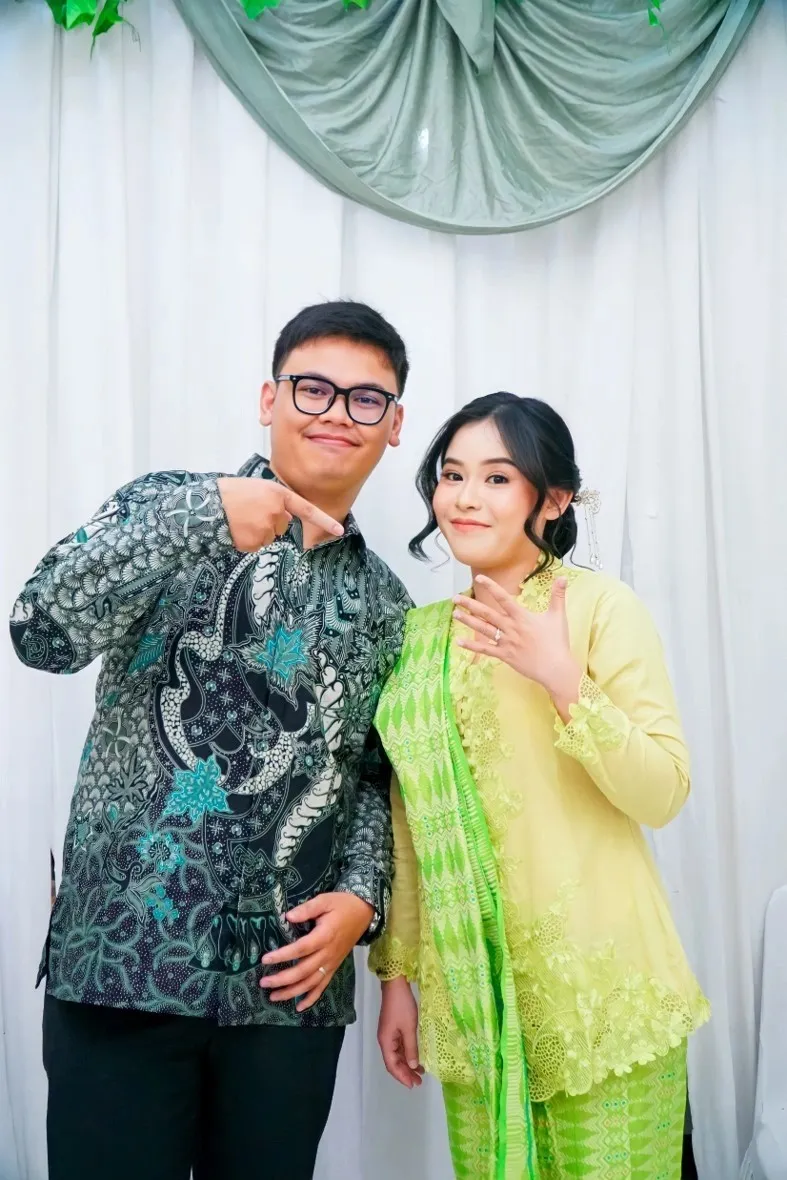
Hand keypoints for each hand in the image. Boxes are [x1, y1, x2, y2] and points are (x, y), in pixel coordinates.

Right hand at [217, 477, 342, 552]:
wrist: (207, 506)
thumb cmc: (230, 493)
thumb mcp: (257, 488)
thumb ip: (275, 500)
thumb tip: (285, 518)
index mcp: (278, 495)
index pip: (307, 510)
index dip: (324, 521)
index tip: (339, 530)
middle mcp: (276, 512)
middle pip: (282, 526)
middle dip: (270, 523)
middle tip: (249, 513)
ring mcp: (265, 529)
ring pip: (269, 537)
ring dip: (257, 532)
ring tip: (240, 520)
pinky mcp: (254, 543)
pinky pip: (256, 546)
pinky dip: (248, 541)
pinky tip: (236, 530)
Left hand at [259, 893, 373, 1011]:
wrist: (364, 911)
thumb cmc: (342, 904)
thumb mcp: (324, 900)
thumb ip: (306, 909)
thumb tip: (287, 916)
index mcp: (324, 936)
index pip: (300, 949)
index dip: (282, 955)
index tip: (265, 959)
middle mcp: (328, 954)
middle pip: (303, 971)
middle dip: (282, 979)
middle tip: (264, 982)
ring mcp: (332, 963)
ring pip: (311, 983)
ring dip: (292, 992)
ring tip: (273, 996)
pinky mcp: (334, 967)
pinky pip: (323, 986)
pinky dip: (311, 998)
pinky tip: (299, 1007)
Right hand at [378, 976, 422, 1087]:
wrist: (395, 984)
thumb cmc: (402, 1006)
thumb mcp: (409, 1028)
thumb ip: (411, 1048)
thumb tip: (413, 1065)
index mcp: (386, 1041)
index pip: (392, 1065)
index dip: (402, 1076)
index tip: (413, 1085)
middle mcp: (385, 1040)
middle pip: (394, 1062)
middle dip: (405, 1072)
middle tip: (419, 1082)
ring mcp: (389, 1034)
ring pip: (397, 1054)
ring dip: (407, 1064)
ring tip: (420, 1072)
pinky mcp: (393, 1028)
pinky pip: (399, 1046)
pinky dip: (407, 1053)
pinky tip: (416, 1057)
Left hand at [453, 575, 581, 713]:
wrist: (555, 668)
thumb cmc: (557, 642)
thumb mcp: (558, 616)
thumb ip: (558, 596)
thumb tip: (564, 577)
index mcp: (522, 617)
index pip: (503, 598)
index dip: (491, 587)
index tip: (479, 578)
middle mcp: (511, 628)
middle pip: (487, 613)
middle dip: (470, 605)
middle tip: (455, 598)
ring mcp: (506, 642)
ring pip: (483, 630)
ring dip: (468, 621)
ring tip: (455, 614)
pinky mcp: (504, 655)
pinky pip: (485, 650)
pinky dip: (471, 647)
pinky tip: (459, 641)